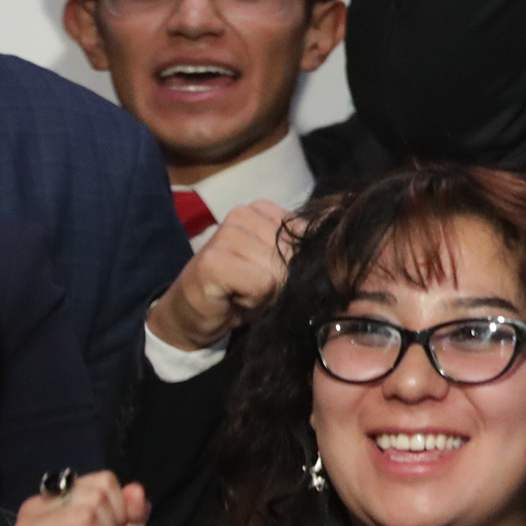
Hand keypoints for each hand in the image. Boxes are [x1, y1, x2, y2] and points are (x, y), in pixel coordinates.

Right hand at [146, 201, 295, 351]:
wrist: (189, 316)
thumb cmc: (239, 291)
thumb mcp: (277, 266)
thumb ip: (301, 252)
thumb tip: (336, 250)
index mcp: (263, 209)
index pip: (309, 232)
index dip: (299, 264)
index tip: (272, 275)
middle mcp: (244, 212)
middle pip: (296, 253)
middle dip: (284, 280)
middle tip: (256, 288)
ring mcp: (226, 233)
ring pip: (280, 269)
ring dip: (268, 292)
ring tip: (245, 292)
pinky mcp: (214, 260)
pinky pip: (263, 284)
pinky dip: (255, 299)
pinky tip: (235, 298)